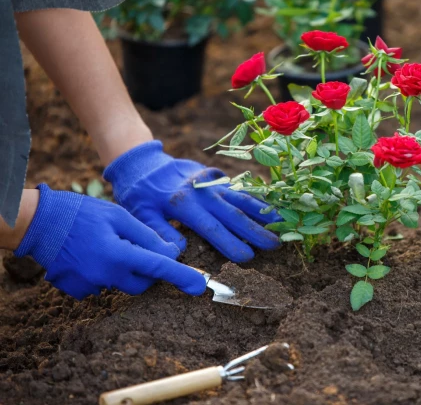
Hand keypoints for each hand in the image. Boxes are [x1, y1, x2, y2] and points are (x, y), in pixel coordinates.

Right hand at [15, 184, 206, 299]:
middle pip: (142, 283)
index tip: (199, 286)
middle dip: (148, 270)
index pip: (159, 268)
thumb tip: (171, 252)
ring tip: (106, 244)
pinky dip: (104, 273)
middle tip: (137, 247)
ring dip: (124, 269)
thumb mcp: (118, 216)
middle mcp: (105, 276)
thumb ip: (146, 236)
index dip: (182, 276)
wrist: (39, 223)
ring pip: (122, 284)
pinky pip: (102, 286)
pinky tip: (92, 255)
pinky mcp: (77, 290)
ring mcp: (90, 286)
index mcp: (118, 255)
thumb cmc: (81, 213)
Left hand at [103, 141, 280, 261]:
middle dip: (255, 231)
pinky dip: (254, 197)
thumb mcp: (140, 214)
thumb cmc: (140, 194)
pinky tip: (269, 205)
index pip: (212, 228)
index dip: (230, 243)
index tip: (248, 258)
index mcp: (183, 204)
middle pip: (233, 214)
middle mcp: (202, 192)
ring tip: (280, 222)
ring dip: (261, 211)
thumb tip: (178, 251)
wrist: (143, 162)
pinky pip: (238, 188)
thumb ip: (158, 232)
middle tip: (275, 245)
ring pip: (240, 198)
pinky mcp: (216, 177)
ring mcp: (211, 183)